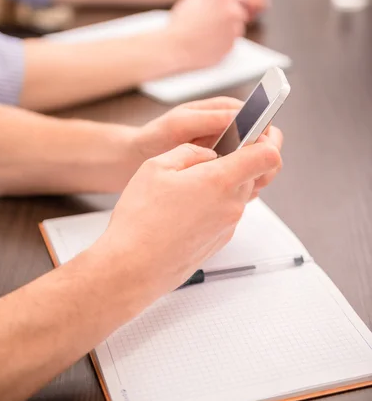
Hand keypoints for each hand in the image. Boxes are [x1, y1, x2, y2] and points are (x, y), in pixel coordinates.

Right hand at [94, 138, 281, 307]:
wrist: (132, 269)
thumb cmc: (140, 220)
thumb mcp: (156, 167)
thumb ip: (190, 152)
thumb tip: (207, 154)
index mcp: (220, 181)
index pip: (267, 155)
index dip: (265, 139)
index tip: (254, 132)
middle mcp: (231, 205)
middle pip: (253, 173)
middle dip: (238, 160)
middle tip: (210, 154)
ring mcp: (227, 226)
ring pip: (237, 193)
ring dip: (222, 183)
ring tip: (188, 183)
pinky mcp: (219, 241)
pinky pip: (226, 212)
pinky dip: (213, 203)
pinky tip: (185, 206)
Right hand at [167, 0, 247, 71]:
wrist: (175, 47)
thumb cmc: (180, 23)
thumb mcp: (191, 1)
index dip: (238, 0)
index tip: (236, 4)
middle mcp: (232, 12)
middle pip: (243, 13)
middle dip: (234, 17)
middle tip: (221, 21)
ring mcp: (233, 30)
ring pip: (237, 29)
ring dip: (229, 31)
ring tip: (209, 34)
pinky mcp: (231, 46)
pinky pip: (230, 43)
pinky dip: (223, 43)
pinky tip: (208, 43)